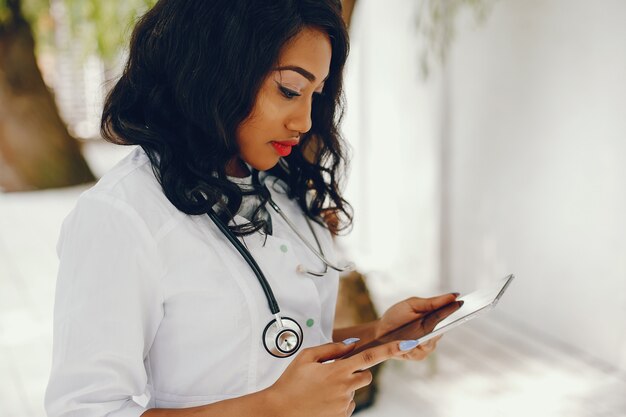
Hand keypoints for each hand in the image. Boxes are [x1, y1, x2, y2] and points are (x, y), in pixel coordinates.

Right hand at [266, 339, 408, 416]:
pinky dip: (340, 401)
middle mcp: (344, 389)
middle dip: (356, 371)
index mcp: (337, 371)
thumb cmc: (290, 383)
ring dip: (345, 387)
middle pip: (366, 375)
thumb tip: (352, 344)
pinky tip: (322, 400)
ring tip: (321, 389)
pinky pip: (348, 405)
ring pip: (355, 391)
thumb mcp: (306, 357)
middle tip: (335, 372)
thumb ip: (331, 349)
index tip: (407, 344)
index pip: (369, 357)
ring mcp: (344, 405)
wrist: (279, 411)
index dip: (390, 350)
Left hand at [375, 293, 458, 360]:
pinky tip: (408, 343)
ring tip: (419, 334)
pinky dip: (415, 347)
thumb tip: (454, 295)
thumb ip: (432, 303)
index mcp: (434, 318)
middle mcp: (434, 333)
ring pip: (433, 342)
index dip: (458, 309)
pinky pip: (422, 351)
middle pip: (443, 329)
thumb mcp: (413, 305)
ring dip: (425, 338)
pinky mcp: (419, 355)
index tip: (463, 303)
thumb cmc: (396, 316)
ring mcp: (427, 345)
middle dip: (442, 325)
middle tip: (439, 319)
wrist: (379, 332)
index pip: (450, 314)